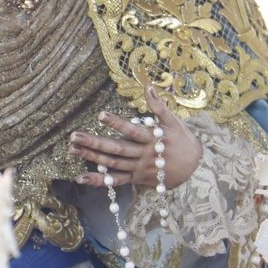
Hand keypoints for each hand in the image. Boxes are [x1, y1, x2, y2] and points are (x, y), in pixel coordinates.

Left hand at [70, 86, 202, 189]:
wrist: (195, 170)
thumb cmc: (183, 141)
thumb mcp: (174, 122)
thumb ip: (159, 106)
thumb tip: (148, 86)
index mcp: (153, 139)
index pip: (132, 130)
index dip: (117, 123)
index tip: (100, 114)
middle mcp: (144, 155)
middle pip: (116, 149)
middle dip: (94, 142)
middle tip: (74, 136)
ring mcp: (139, 169)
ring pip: (113, 164)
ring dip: (92, 157)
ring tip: (72, 149)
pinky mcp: (136, 179)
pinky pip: (115, 181)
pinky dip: (99, 181)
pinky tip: (81, 178)